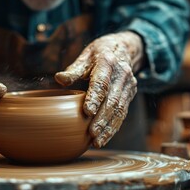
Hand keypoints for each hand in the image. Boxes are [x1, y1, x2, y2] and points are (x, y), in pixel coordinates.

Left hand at [55, 32, 143, 147]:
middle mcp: (122, 74)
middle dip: (102, 118)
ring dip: (109, 127)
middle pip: (112, 100)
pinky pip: (123, 113)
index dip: (95, 97)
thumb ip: (73, 70)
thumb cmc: (98, 55)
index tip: (87, 112)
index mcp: (108, 62)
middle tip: (91, 133)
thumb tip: (59, 79)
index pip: (102, 82)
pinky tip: (104, 138)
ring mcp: (129, 85)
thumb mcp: (85, 57)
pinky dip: (113, 127)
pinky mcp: (130, 95)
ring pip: (120, 110)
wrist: (123, 48)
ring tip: (97, 141)